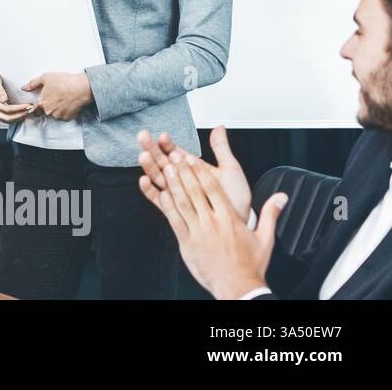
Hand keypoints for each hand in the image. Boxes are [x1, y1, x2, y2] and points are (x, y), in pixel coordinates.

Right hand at [0, 61, 33, 124]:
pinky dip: (15, 117)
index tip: (28, 105)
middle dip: (20, 115)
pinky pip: (5, 119)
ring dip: (19, 117)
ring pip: (6, 120)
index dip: (18, 109)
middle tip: (31, 110)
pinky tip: (22, 113)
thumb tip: (3, 100)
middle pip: (7, 117)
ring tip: (28, 112)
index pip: (6, 109)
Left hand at [22, 71, 92, 120]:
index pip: (35, 108)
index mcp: (41, 102)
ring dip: (58, 109)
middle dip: (50, 105)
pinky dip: (66, 111)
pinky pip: (64, 116)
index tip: (45, 100)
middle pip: (46, 111)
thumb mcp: (45, 78)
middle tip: (57, 96)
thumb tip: (24, 88)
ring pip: (55, 114)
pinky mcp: (67, 118)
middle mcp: (48, 111)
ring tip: (64, 99)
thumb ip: (33, 84)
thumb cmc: (64, 81)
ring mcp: (58, 116)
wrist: (81, 87)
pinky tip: (69, 103)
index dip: (39, 104)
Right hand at [138, 126, 250, 222]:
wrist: (238, 220)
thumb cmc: (234, 198)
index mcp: (192, 168)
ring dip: (149, 166)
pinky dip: (149, 190)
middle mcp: (182, 179)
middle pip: (161, 161)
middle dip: (151, 148)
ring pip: (157, 177)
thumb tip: (219, 128)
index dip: (167, 143)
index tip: (164, 136)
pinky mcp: (174, 208)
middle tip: (143, 137)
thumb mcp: (229, 169)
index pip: (174, 151)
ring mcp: (176, 193)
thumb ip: (220, 148)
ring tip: (144, 156)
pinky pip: (157, 199)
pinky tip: (145, 180)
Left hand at [139, 150, 284, 299]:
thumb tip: (281, 198)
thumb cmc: (249, 265)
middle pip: (196, 191)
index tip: (192, 159)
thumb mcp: (265, 238)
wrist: (238, 287)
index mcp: (229, 219)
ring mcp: (199, 232)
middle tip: (175, 156)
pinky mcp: (187, 243)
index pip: (213, 189)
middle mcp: (213, 223)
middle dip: (185, 172)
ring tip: (167, 169)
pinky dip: (168, 207)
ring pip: (184, 203)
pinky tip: (162, 195)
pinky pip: (175, 222)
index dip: (201, 171)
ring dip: (174, 184)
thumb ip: (270, 214)